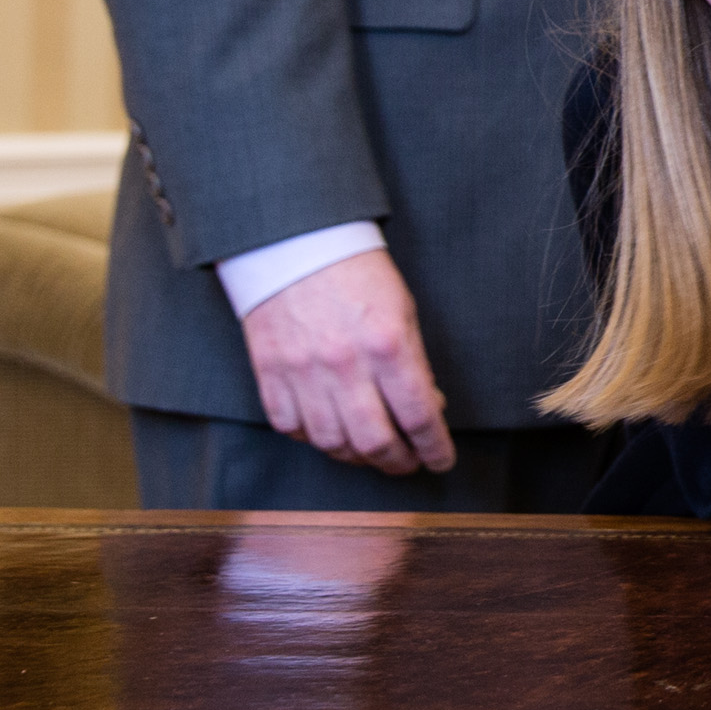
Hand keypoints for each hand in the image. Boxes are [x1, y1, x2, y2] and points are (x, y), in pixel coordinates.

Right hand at [237, 249, 455, 475]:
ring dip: (357, 456)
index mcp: (387, 345)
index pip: (418, 416)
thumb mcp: (404, 312)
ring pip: (331, 442)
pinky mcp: (269, 374)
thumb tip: (427, 408)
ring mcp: (302, 373)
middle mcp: (344, 365)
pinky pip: (290, 427)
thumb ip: (415, 364)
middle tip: (408, 462)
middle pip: (374, 441)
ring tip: (372, 452)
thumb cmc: (358, 275)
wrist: (294, 246)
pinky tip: (330, 432)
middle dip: (398, 461)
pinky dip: (313, 438)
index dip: (434, 447)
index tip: (441, 460)